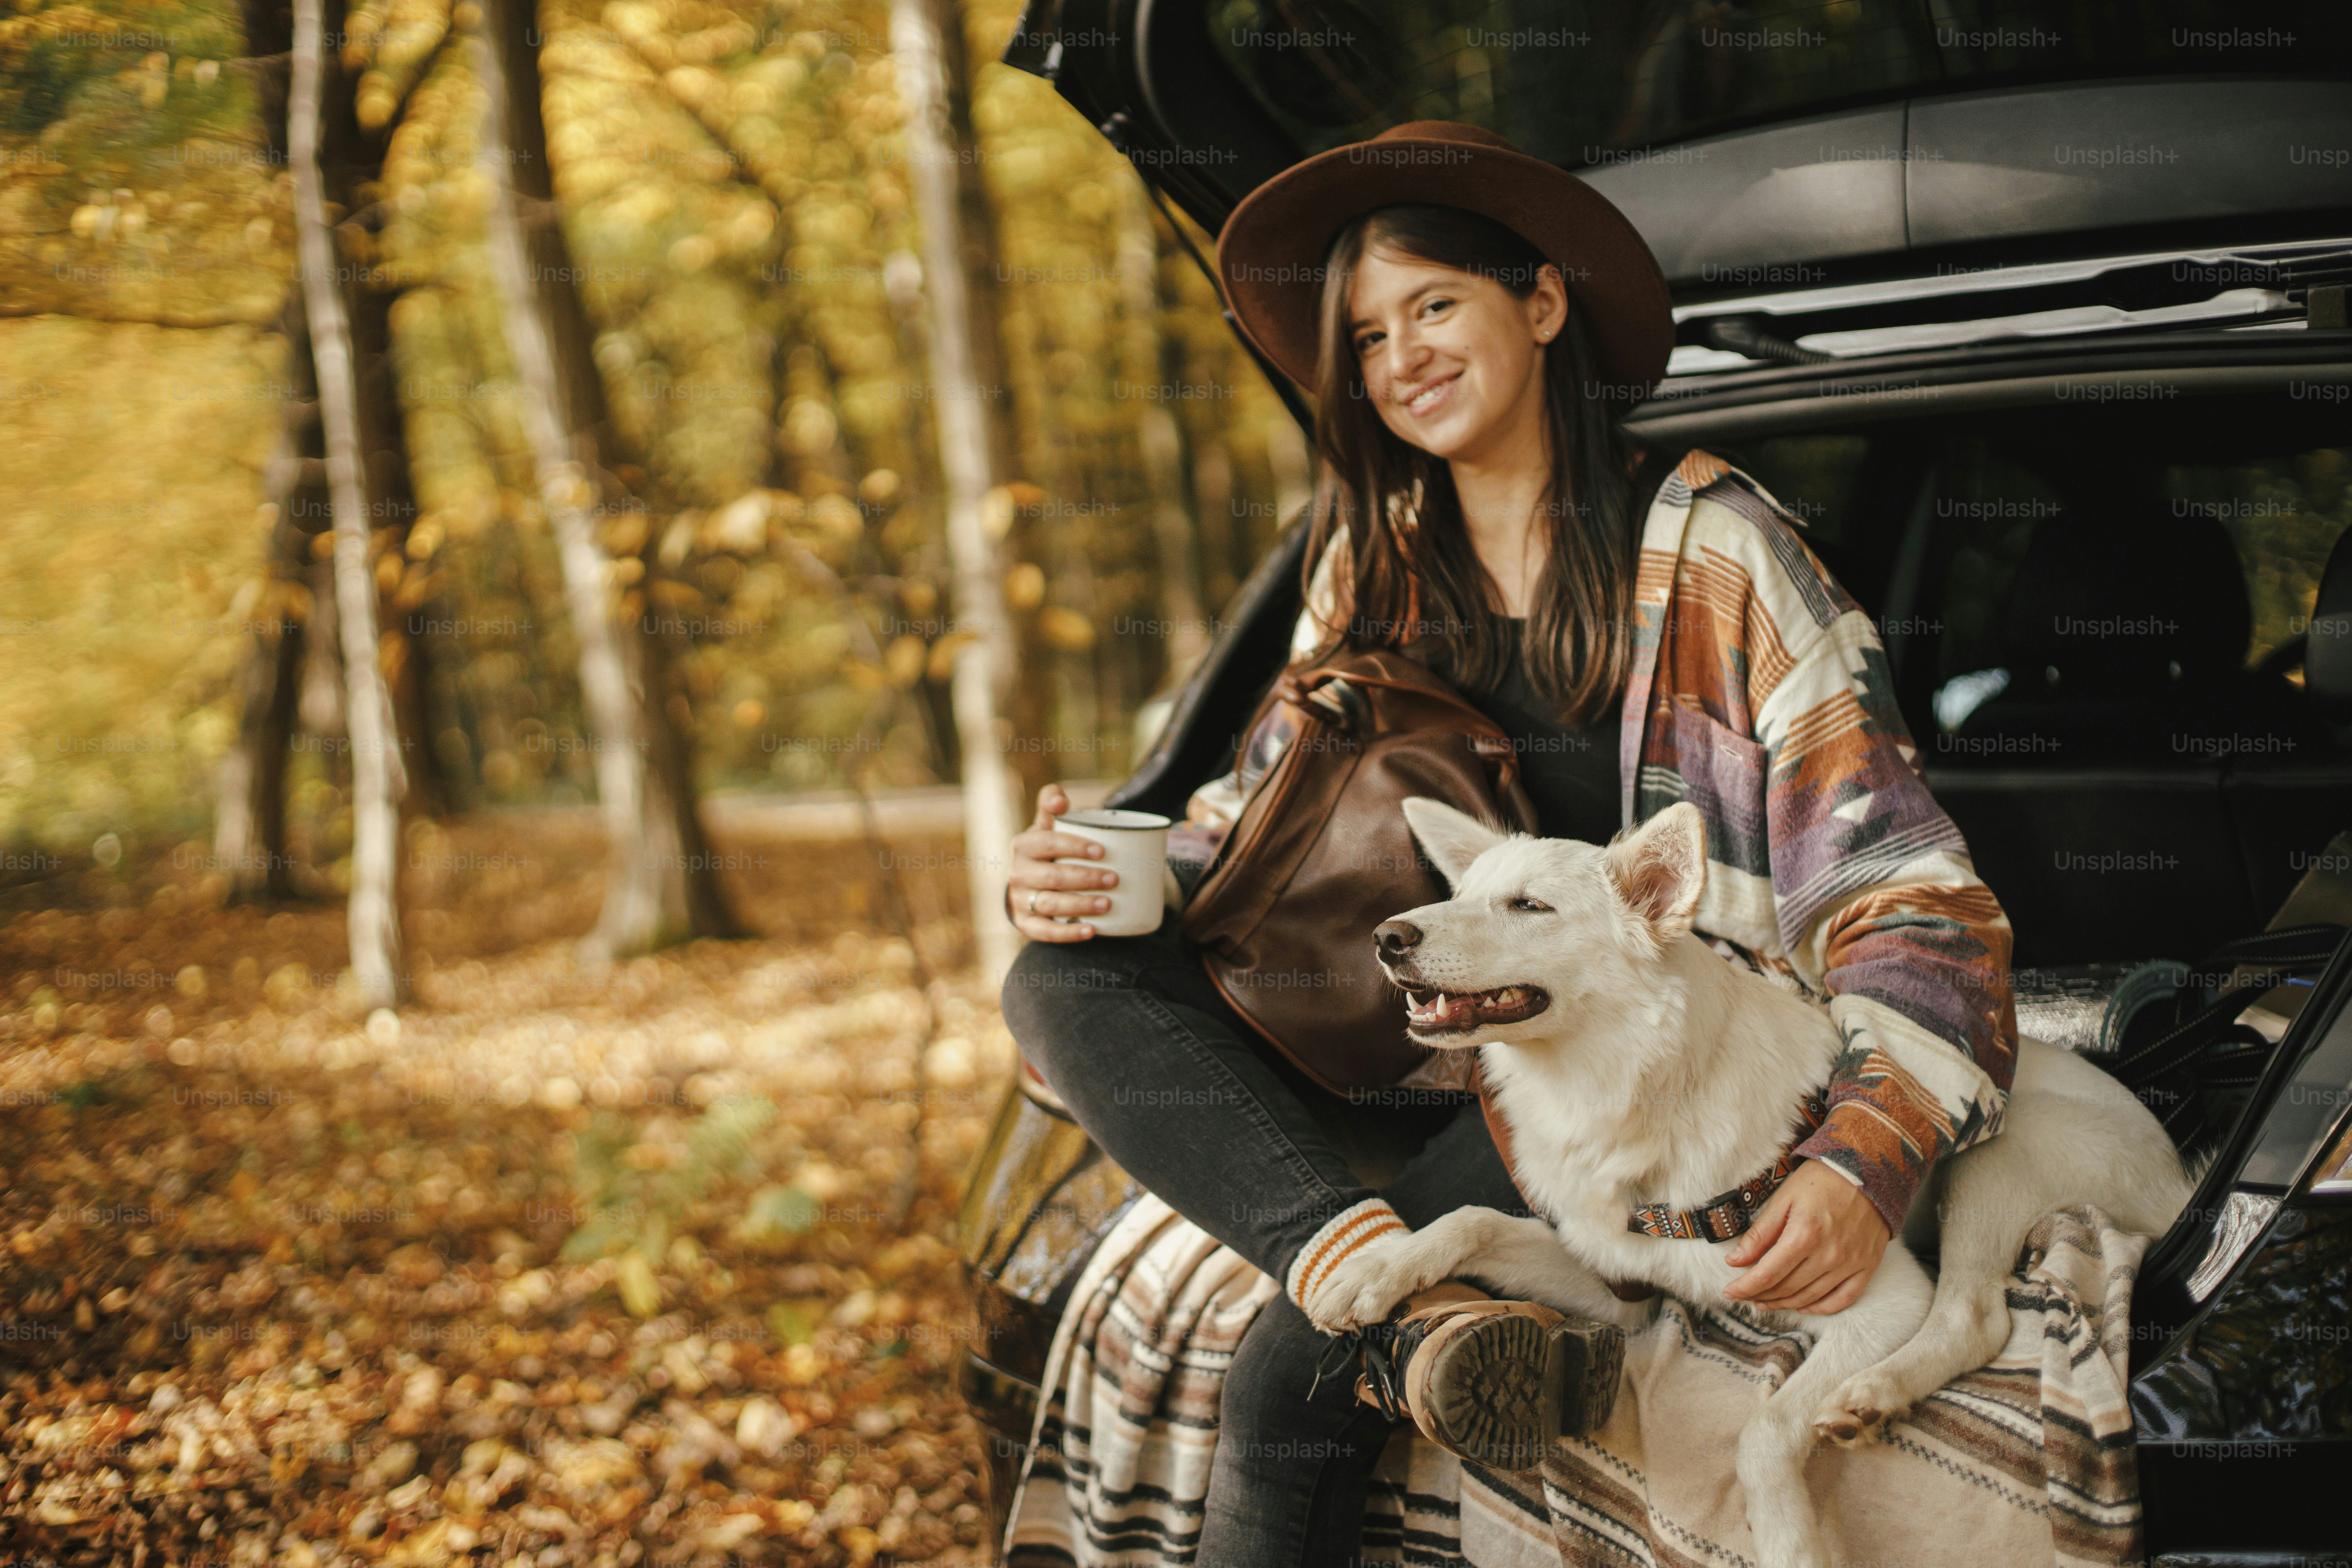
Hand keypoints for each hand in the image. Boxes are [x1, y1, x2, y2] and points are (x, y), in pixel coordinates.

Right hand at [1006, 784, 1115, 942]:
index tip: (1102, 851)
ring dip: (1080, 905)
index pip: (1048, 843)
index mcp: (1024, 845)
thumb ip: (1051, 804)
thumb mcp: (1045, 826)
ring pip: (1050, 904)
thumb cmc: (1046, 850)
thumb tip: (1059, 800)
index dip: (1074, 846)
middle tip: (1114, 878)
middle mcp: (1018, 873)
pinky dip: (1068, 933)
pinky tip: (1092, 931)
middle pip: (1052, 877)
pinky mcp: (1025, 923)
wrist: (1027, 883)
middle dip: (1085, 878)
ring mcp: (1020, 900)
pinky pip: (1045, 932)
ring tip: (1107, 904)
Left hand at [1719, 1160, 1888, 1314]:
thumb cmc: (1821, 1181)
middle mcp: (1829, 1253)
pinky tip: (1803, 1305)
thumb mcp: (1784, 1199)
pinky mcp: (1866, 1266)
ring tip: (1766, 1301)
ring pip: (1811, 1297)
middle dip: (1761, 1295)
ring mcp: (1850, 1263)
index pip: (1768, 1273)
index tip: (1730, 1292)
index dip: (1745, 1287)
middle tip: (1745, 1295)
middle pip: (1788, 1287)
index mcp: (1804, 1234)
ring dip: (1785, 1303)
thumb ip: (1760, 1233)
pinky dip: (1821, 1307)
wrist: (1867, 1171)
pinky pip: (1844, 1299)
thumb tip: (1735, 1261)